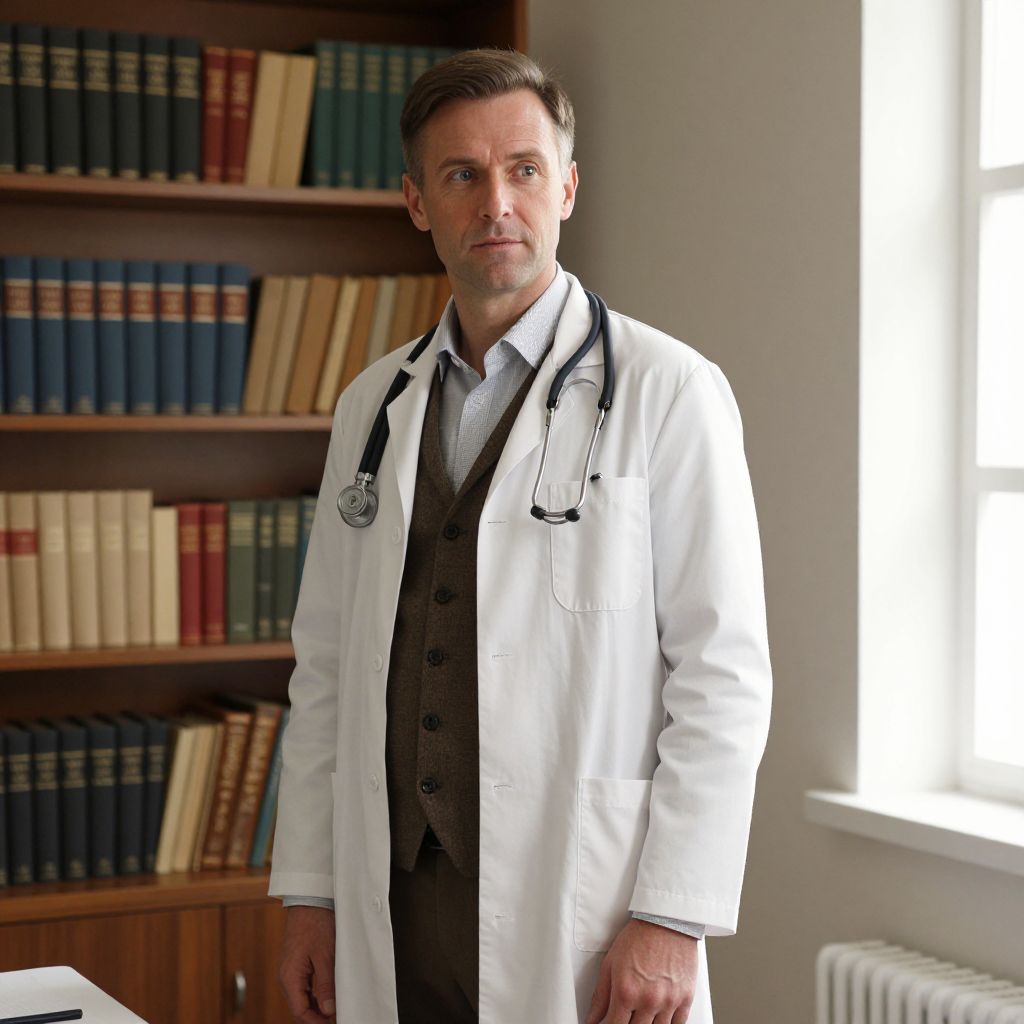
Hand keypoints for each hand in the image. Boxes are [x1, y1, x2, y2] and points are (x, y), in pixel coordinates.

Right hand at [279, 905, 336, 1022]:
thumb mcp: (325, 955)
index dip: (316, 1022)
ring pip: (304, 997)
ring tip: (337, 1009)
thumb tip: (329, 1010)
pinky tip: (330, 994)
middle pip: (301, 1007)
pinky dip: (317, 993)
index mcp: (290, 977)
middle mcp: (287, 977)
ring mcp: (291, 970)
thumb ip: (326, 984)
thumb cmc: (316, 923)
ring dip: (318, 1006)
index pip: (300, 1012)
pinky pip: (305, 985)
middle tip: (338, 1017)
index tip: (334, 1023)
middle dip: (318, 1016)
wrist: (310, 899)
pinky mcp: (297, 963)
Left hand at [584, 918, 698, 1023]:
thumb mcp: (610, 963)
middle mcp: (648, 1000)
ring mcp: (668, 1002)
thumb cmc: (639, 937)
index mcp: (626, 992)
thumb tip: (592, 1019)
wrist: (667, 920)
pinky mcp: (685, 999)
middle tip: (624, 1017)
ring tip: (640, 1015)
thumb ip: (600, 996)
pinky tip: (658, 1020)